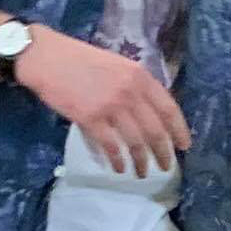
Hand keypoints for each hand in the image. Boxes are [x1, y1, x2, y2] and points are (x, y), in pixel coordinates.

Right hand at [19, 32, 188, 173]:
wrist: (46, 58)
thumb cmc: (79, 60)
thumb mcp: (117, 64)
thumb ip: (135, 85)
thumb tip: (149, 113)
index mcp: (139, 76)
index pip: (168, 108)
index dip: (179, 130)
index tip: (184, 146)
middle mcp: (129, 91)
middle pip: (155, 130)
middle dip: (163, 152)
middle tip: (166, 167)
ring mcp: (110, 106)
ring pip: (135, 142)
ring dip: (141, 162)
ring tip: (142, 173)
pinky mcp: (90, 118)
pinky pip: (111, 146)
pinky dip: (117, 161)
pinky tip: (119, 168)